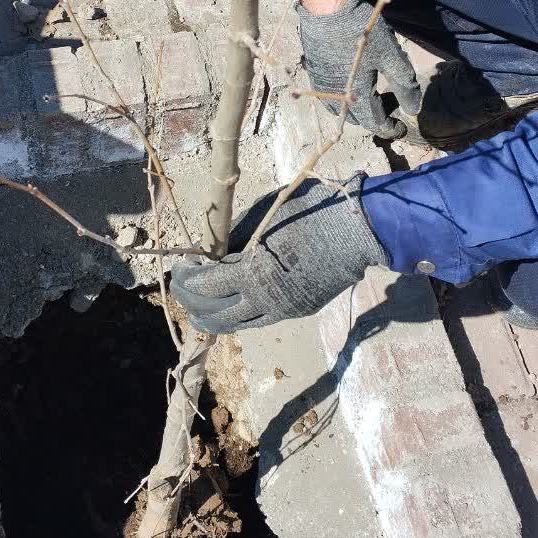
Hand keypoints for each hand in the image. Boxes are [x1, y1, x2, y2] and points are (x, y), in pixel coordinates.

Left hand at [170, 173, 386, 332]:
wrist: (356, 231)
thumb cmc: (308, 212)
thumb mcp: (263, 215)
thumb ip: (234, 237)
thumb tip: (211, 250)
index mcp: (252, 272)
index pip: (205, 285)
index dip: (186, 278)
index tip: (180, 266)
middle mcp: (264, 299)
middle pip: (214, 312)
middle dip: (191, 301)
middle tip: (183, 287)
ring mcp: (282, 310)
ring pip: (235, 325)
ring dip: (212, 317)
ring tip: (198, 309)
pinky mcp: (296, 311)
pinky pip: (258, 320)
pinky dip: (238, 316)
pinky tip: (230, 307)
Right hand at [298, 0, 420, 137]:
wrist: (326, 9)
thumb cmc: (360, 32)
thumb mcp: (390, 56)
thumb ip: (404, 85)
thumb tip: (414, 109)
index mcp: (357, 96)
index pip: (375, 123)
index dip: (390, 128)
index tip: (401, 126)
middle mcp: (337, 96)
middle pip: (357, 119)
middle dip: (374, 118)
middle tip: (389, 105)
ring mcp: (322, 85)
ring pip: (341, 109)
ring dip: (357, 110)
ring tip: (371, 96)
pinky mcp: (313, 72)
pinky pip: (329, 96)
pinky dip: (343, 98)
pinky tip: (351, 84)